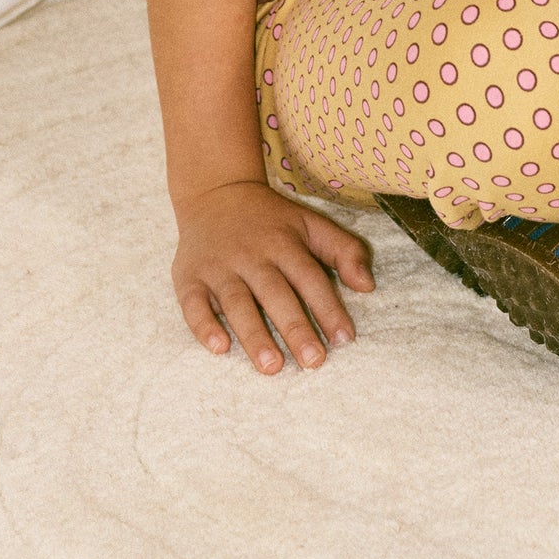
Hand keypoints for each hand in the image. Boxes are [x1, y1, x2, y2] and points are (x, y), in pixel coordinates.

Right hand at [172, 179, 375, 373]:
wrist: (215, 192)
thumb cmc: (271, 219)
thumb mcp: (310, 224)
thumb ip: (344, 250)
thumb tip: (369, 286)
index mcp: (284, 243)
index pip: (309, 278)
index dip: (328, 308)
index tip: (344, 339)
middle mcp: (251, 255)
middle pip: (275, 294)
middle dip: (295, 328)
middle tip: (313, 362)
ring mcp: (219, 266)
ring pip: (237, 303)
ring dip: (254, 335)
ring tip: (272, 366)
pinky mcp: (189, 276)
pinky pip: (193, 303)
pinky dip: (204, 326)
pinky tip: (219, 348)